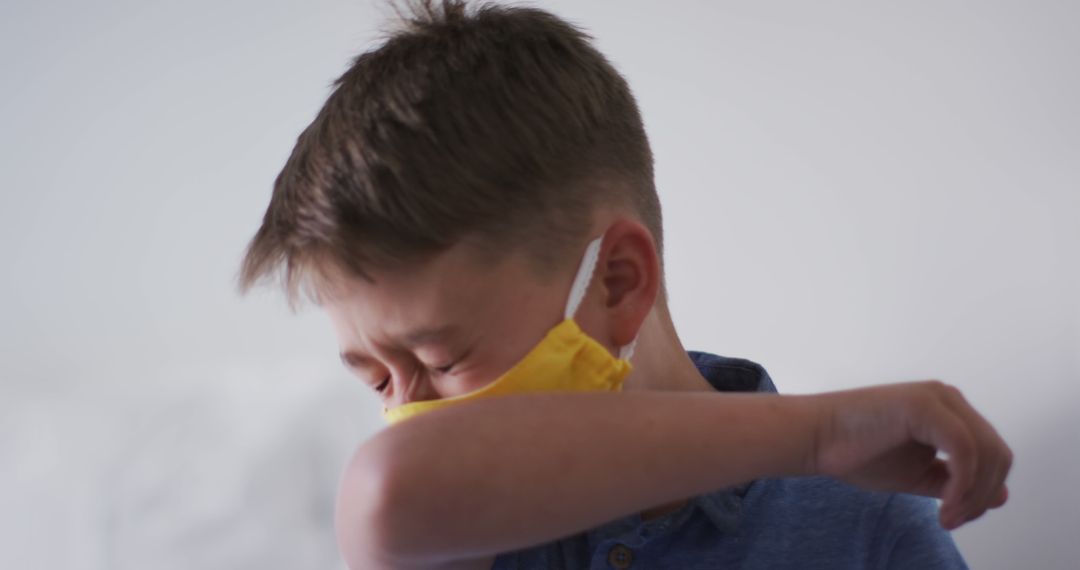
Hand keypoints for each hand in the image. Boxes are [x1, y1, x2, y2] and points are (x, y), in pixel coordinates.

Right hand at [811, 380, 1011, 529]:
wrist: (814, 437)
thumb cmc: (855, 452)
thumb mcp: (917, 474)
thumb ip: (955, 481)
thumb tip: (1001, 494)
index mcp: (949, 411)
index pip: (991, 454)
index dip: (983, 492)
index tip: (953, 518)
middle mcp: (949, 398)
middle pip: (997, 454)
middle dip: (981, 496)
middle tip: (951, 521)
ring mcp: (938, 399)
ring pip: (987, 453)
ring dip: (972, 494)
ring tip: (945, 516)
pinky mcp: (924, 405)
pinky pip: (965, 449)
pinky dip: (962, 483)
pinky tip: (943, 504)